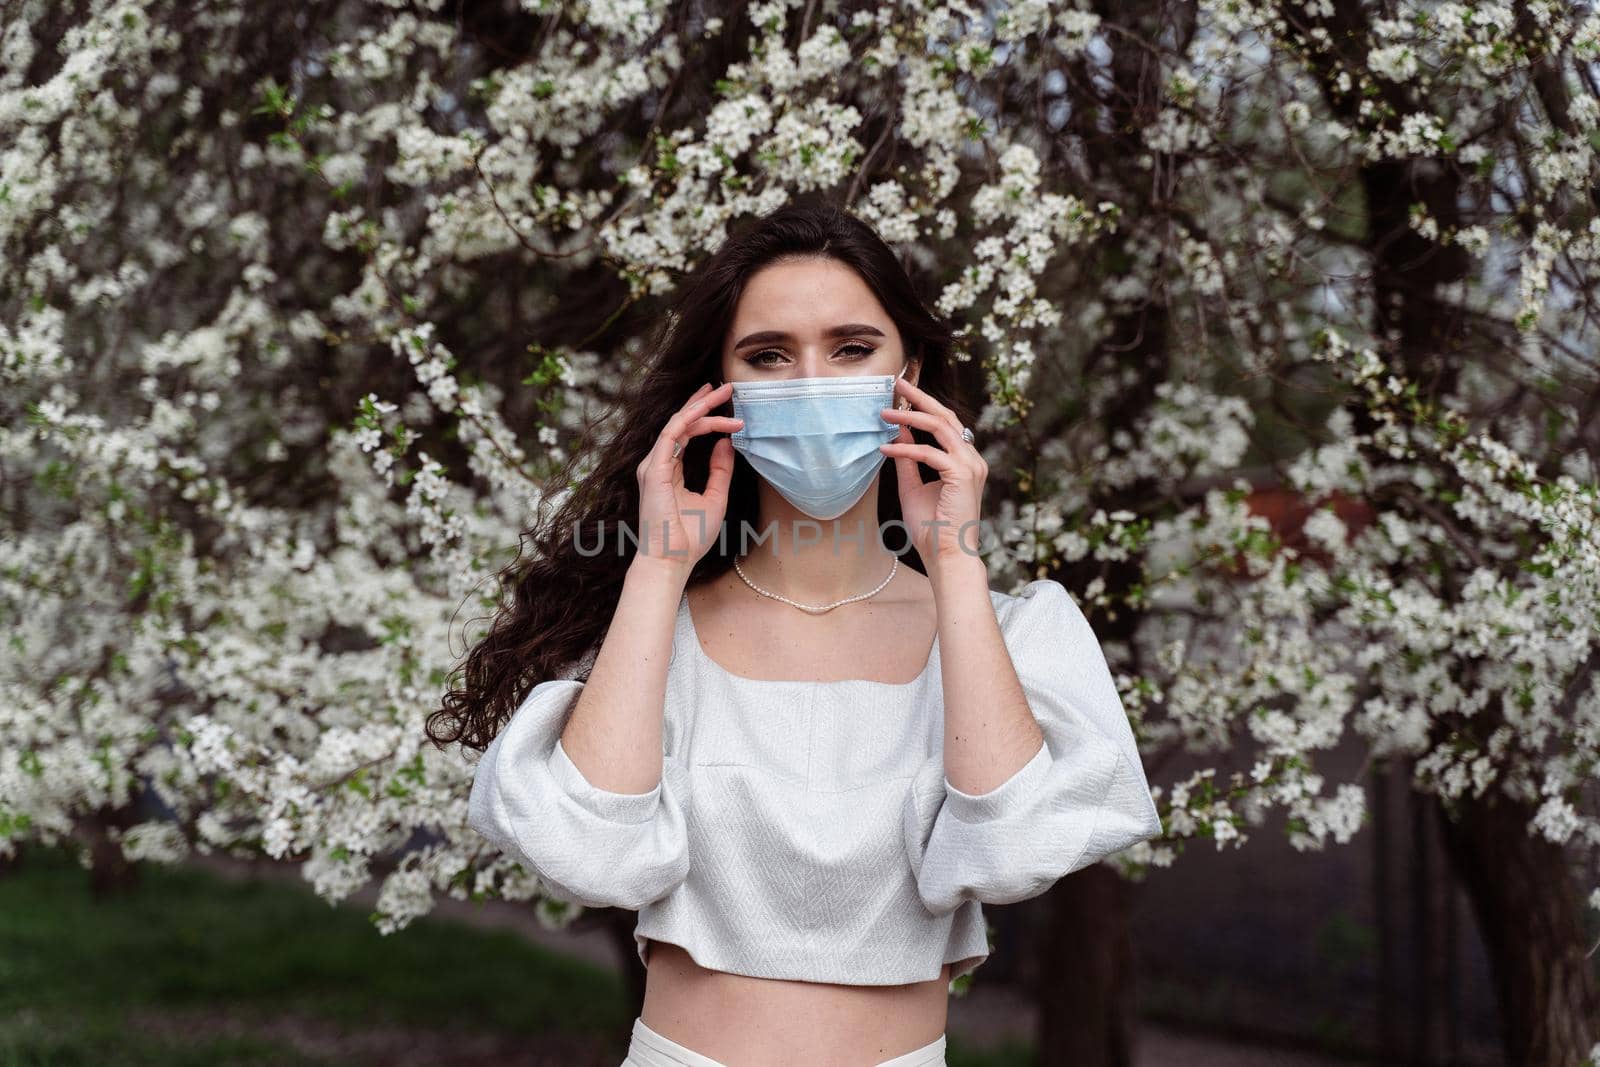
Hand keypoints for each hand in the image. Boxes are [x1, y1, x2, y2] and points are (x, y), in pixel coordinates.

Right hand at [634, 381, 742, 576]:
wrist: (673, 559)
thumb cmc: (690, 536)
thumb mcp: (715, 497)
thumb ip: (720, 469)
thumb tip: (725, 442)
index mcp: (669, 470)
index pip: (686, 433)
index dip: (705, 415)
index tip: (729, 406)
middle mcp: (658, 463)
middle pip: (681, 423)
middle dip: (703, 402)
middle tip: (726, 386)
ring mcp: (653, 465)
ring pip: (678, 423)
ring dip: (701, 407)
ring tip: (722, 393)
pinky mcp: (654, 469)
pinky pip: (671, 434)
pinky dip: (690, 419)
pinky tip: (708, 411)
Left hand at [879, 377, 986, 575]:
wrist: (947, 557)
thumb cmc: (932, 528)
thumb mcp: (913, 487)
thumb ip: (907, 458)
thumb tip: (898, 429)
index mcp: (964, 461)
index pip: (945, 424)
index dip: (923, 406)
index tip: (900, 394)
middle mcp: (972, 459)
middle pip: (946, 416)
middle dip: (920, 397)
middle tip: (896, 382)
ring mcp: (971, 465)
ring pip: (941, 427)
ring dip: (910, 416)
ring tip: (885, 411)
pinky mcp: (962, 475)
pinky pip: (930, 453)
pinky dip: (906, 448)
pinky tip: (885, 447)